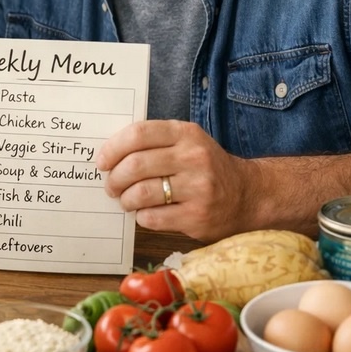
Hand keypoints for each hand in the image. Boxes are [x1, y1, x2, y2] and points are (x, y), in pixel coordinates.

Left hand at [96, 120, 255, 241]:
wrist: (248, 195)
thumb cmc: (206, 167)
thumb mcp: (188, 142)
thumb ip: (155, 142)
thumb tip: (110, 153)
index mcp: (186, 134)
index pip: (138, 134)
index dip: (113, 148)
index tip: (102, 161)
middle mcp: (193, 158)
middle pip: (135, 165)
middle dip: (114, 178)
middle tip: (110, 186)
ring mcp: (198, 188)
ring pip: (140, 193)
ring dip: (125, 199)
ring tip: (126, 200)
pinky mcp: (197, 216)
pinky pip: (152, 218)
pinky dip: (141, 216)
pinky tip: (145, 213)